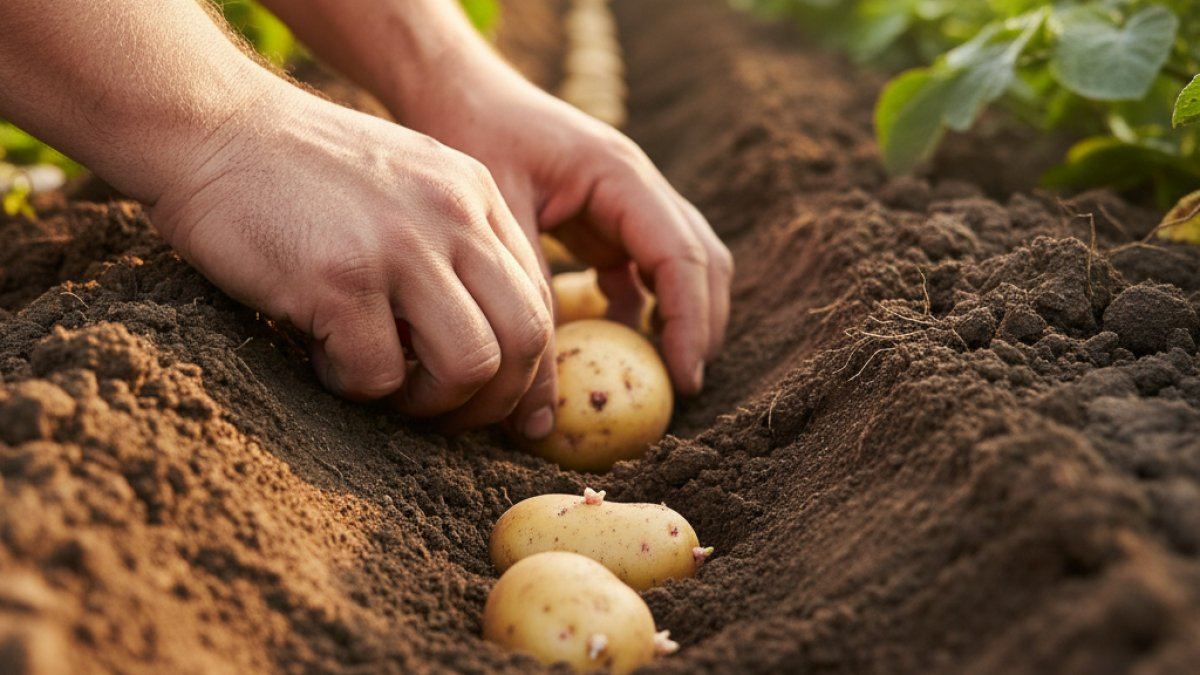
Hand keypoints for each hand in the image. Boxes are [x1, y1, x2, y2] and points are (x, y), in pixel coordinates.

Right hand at [151, 87, 557, 436]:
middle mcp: (453, 216)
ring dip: (429, 404)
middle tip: (441, 413)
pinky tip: (322, 358)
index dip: (523, 369)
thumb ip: (453, 247)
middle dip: (492, 401)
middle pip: (524, 340)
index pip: (539, 302)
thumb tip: (484, 348)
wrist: (210, 126)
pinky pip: (379, 375)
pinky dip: (352, 388)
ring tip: (382, 386)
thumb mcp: (406, 185)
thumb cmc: (300, 171)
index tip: (490, 401)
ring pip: (470, 367)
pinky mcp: (340, 279)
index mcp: (475, 196)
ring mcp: (401, 246)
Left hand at [395, 59, 733, 398]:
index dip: (690, 323)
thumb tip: (541, 411)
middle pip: (701, 261)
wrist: (456, 92)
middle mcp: (638, 186)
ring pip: (682, 267)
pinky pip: (644, 273)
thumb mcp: (498, 224)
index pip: (680, 256)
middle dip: (700, 326)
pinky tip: (615, 349)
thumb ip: (528, 308)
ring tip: (660, 377)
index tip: (683, 380)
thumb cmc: (472, 137)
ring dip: (679, 320)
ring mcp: (628, 204)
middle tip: (682, 389)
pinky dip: (642, 313)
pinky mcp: (608, 222)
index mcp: (620, 174)